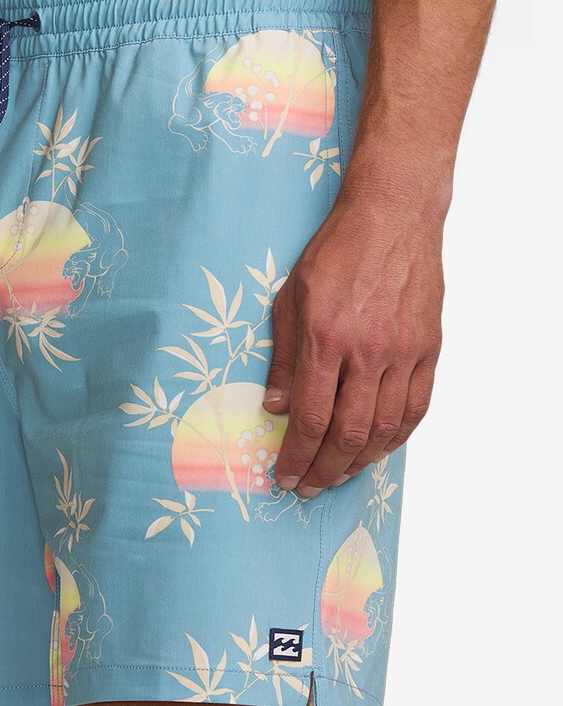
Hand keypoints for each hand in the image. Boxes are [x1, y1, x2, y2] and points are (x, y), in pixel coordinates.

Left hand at [263, 187, 444, 496]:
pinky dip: (397, 437)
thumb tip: (276, 407)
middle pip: (348, 432)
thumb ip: (284, 358)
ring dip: (360, 461)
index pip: (311, 417)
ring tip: (339, 476)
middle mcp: (368, 351)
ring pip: (386, 428)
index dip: (297, 455)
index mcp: (326, 338)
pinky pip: (417, 407)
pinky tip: (378, 450)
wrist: (391, 217)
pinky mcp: (428, 348)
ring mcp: (404, 352)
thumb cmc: (335, 254)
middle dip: (325, 469)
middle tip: (308, 488)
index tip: (286, 476)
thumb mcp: (290, 299)